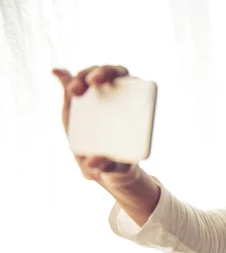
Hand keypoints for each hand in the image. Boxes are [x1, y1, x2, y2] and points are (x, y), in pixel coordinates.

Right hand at [52, 65, 138, 188]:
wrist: (105, 167)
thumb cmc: (117, 165)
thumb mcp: (116, 168)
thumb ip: (108, 166)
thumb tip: (94, 161)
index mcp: (130, 106)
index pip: (126, 79)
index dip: (115, 73)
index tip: (104, 81)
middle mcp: (114, 97)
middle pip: (107, 74)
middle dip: (97, 72)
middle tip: (89, 83)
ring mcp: (95, 98)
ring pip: (87, 78)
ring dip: (78, 78)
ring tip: (73, 89)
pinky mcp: (78, 103)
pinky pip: (69, 85)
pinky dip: (62, 76)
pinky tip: (54, 71)